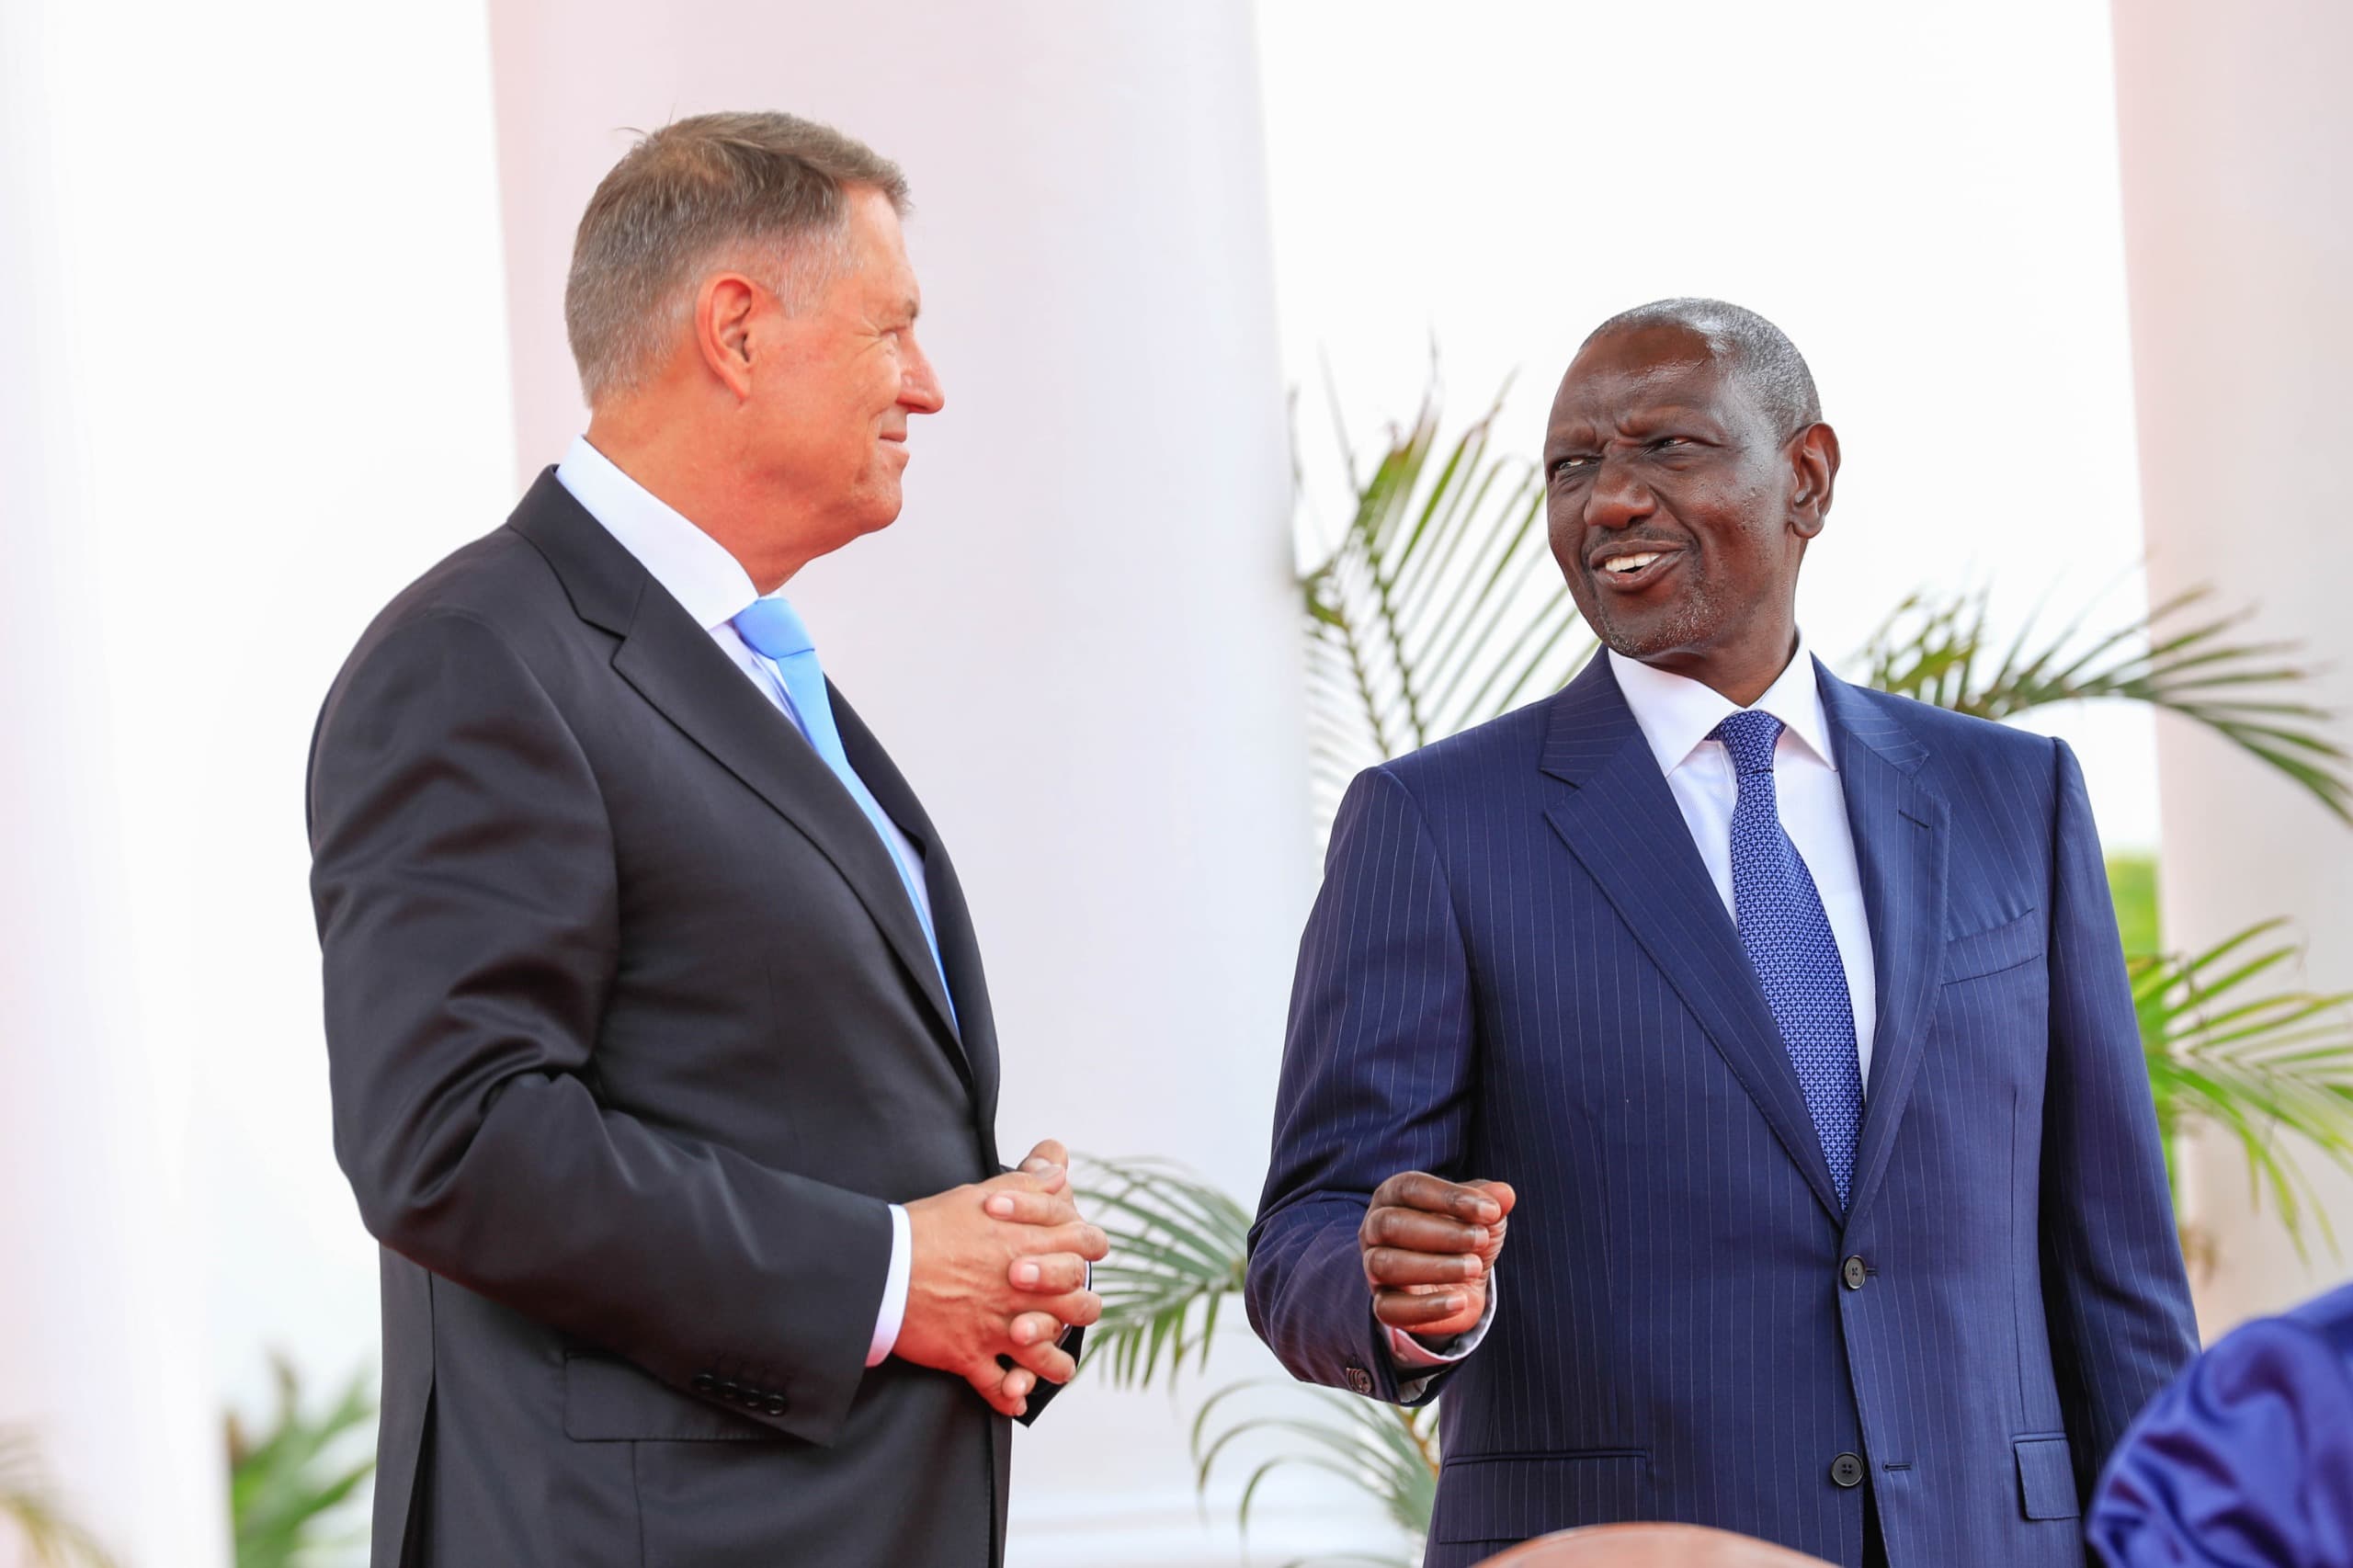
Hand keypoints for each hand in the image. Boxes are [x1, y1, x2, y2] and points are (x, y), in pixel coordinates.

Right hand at [898, 1156, 1106, 1417]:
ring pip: (1048, 1356)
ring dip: (1055, 1363)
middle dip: (1082, 1307)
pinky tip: (1016, 1397)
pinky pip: (999, 1387)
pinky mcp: (970, 1356)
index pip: (1086, 1245)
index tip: (1086, 1252)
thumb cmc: (926, 1227)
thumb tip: (1058, 1168)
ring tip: (1055, 1364)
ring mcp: (998, 1327)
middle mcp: (1022, 1290)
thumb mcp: (979, 1193)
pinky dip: (1010, 1396)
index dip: (1091, 1246)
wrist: (881, 1268)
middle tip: (1074, 1308)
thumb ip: (1026, 1184)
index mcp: (1028, 1245)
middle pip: (1079, 1306)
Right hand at [1361, 1172, 1514, 1341]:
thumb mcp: (1481, 1215)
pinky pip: (1389, 1310)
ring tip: (1474, 1268)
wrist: (1460, 1284)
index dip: (1449, 1197)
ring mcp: (1373, 1268)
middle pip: (1391, 1225)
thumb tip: (1505, 1194)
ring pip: (1386, 1265)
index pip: (1410, 1188)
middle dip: (1442, 1233)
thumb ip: (1490, 1201)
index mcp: (1393, 1195)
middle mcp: (1375, 1228)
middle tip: (1481, 1239)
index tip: (1491, 1211)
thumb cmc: (1463, 1236)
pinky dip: (1426, 1308)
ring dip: (1435, 1267)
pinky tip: (1459, 1301)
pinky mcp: (1383, 1305)